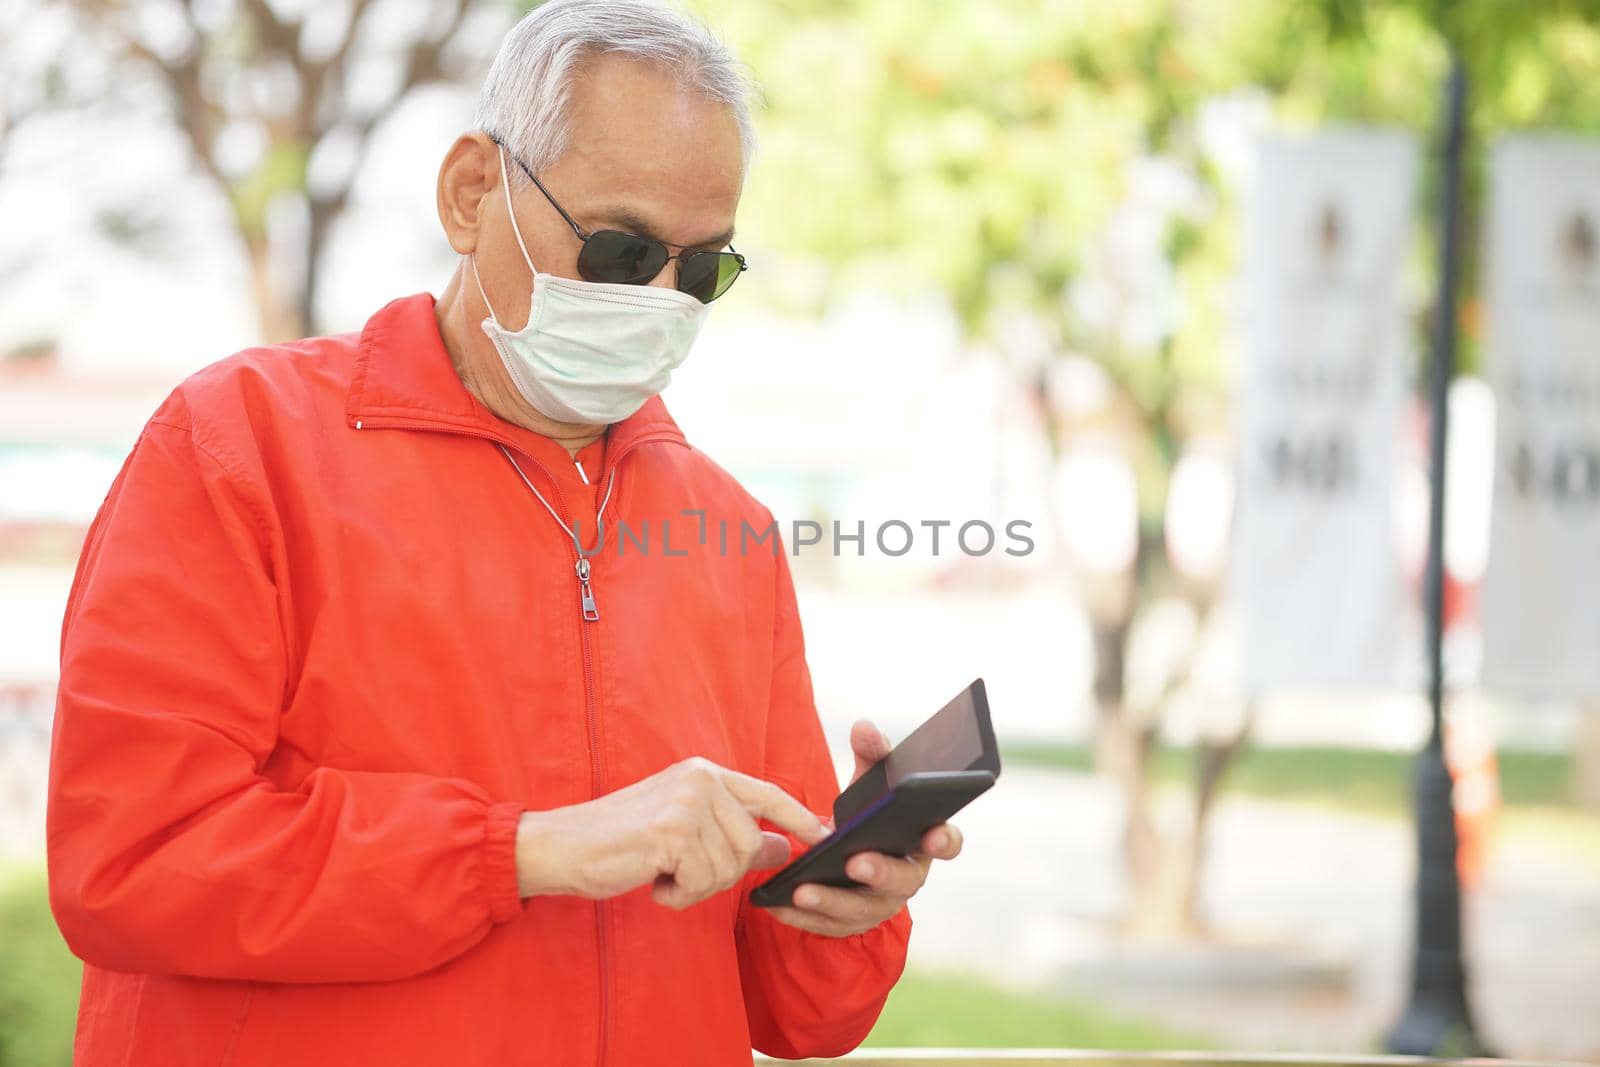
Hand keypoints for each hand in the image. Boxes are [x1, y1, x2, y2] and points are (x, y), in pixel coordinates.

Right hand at [515, 756, 827, 909]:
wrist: (561, 846)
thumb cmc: (620, 841)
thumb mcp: (682, 831)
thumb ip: (732, 833)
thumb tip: (784, 845)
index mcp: (703, 773)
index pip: (767, 793)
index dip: (799, 816)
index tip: (824, 834)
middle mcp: (700, 780)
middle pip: (751, 843)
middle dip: (722, 874)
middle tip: (681, 875)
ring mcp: (687, 803)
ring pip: (728, 867)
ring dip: (697, 886)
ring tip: (662, 875)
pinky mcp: (672, 832)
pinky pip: (701, 881)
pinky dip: (678, 895)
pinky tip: (653, 882)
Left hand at [765, 719, 963, 937]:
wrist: (843, 856)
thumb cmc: (866, 815)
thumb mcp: (869, 784)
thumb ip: (871, 755)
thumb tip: (864, 727)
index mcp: (920, 840)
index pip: (946, 842)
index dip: (944, 840)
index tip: (933, 834)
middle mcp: (906, 877)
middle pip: (903, 881)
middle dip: (881, 872)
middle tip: (856, 862)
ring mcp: (879, 904)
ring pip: (862, 909)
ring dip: (833, 901)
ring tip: (803, 890)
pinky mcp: (848, 923)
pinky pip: (828, 926)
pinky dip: (803, 917)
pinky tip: (777, 902)